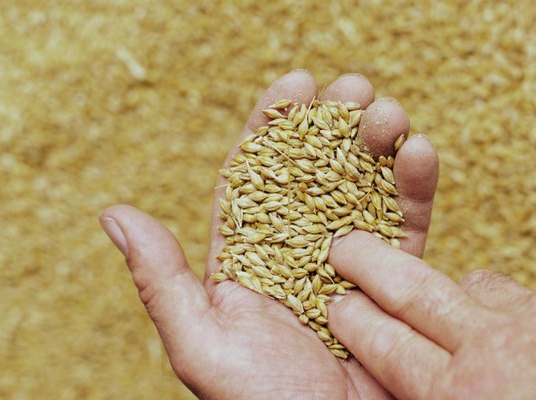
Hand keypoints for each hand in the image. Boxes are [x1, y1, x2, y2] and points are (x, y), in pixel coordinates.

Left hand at [99, 70, 439, 398]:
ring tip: (388, 111)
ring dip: (380, 145)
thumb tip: (114, 216)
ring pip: (368, 191)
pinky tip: (420, 152)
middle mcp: (303, 257)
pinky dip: (417, 188)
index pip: (258, 179)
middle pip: (318, 175)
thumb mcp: (202, 344)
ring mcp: (354, 269)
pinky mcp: (400, 286)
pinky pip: (411, 229)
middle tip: (354, 88)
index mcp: (252, 262)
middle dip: (335, 125)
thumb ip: (165, 279)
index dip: (274, 129)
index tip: (294, 84)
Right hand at [326, 232, 535, 399]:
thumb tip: (436, 389)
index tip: (335, 302)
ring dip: (466, 296)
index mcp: (466, 396)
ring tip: (458, 304)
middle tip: (343, 245)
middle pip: (414, 291)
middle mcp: (500, 345)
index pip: (389, 348)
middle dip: (371, 265)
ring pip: (484, 286)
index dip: (356, 323)